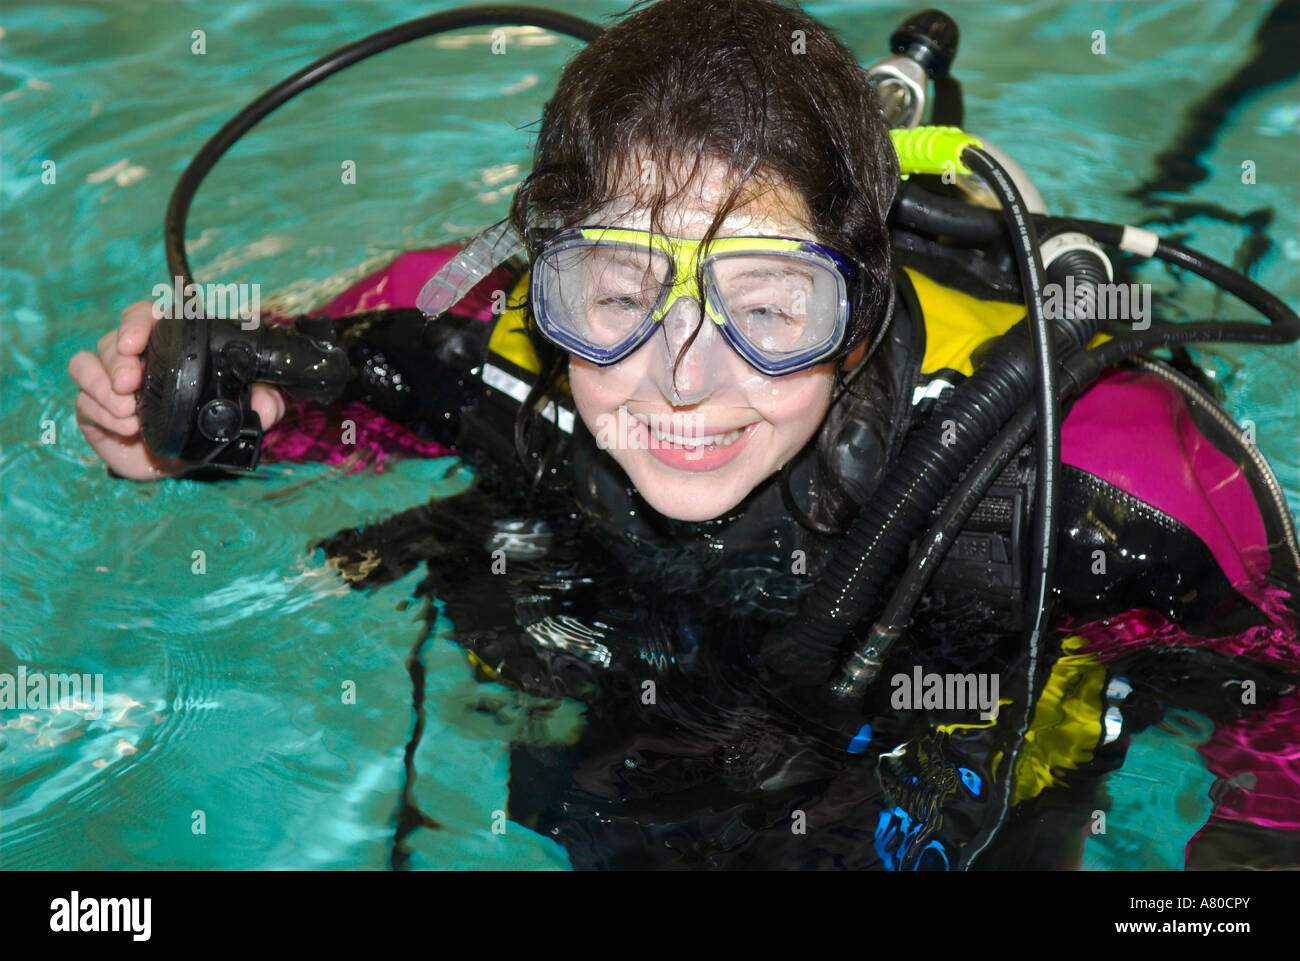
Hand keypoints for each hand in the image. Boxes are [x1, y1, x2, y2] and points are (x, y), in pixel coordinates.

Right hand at [68, 301, 287, 479]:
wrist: (180, 464)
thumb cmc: (206, 427)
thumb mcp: (245, 414)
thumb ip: (262, 401)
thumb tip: (271, 400)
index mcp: (168, 348)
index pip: (146, 316)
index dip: (139, 321)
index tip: (137, 340)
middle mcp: (134, 358)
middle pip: (113, 339)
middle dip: (118, 358)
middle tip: (130, 381)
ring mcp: (108, 381)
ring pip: (88, 363)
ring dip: (103, 385)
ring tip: (127, 410)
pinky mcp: (92, 407)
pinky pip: (82, 400)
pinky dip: (99, 410)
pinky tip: (124, 426)